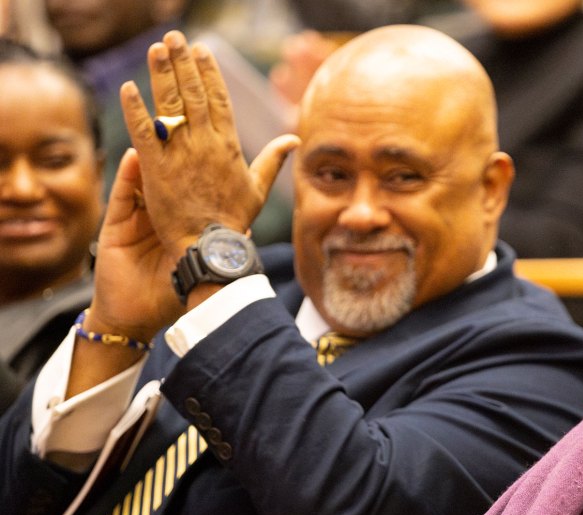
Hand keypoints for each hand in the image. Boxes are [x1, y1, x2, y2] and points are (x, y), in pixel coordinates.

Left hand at [120, 30, 298, 259]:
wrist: (211, 248)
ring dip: (161, 74)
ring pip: (170, 105)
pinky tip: (129, 88)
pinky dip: (135, 110)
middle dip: (183, 63)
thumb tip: (293, 140)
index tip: (202, 50)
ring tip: (156, 49)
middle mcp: (205, 145)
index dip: (209, 73)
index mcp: (229, 147)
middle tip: (174, 38)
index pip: (219, 100)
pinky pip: (144, 132)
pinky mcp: (156, 169)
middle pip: (193, 94)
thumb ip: (272, 160)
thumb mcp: (257, 189)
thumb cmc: (234, 221)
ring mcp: (180, 155)